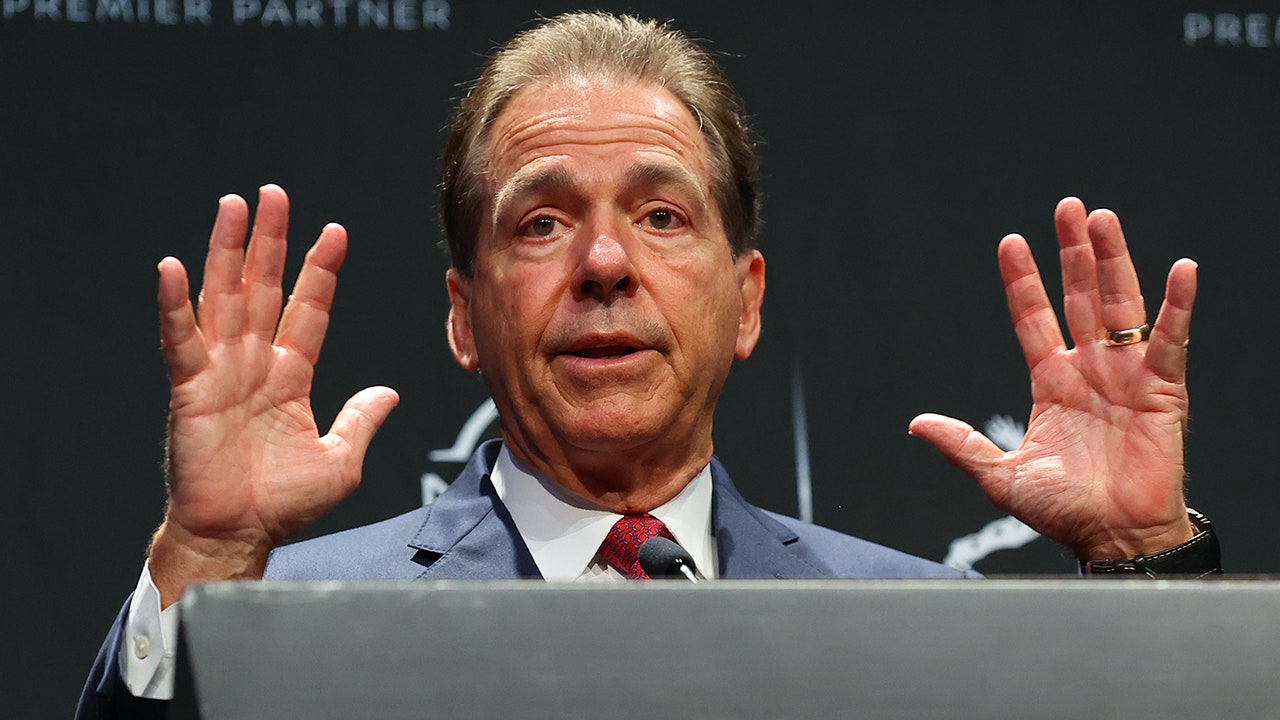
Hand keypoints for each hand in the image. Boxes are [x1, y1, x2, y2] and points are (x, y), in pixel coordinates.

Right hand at [148, 185, 398, 605]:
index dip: (320, 271)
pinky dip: (175, 304)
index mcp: (290, 376)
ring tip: (234, 207)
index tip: (335, 232)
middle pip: (264, 289)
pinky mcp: (190, 389)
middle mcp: (254, 364)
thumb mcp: (340, 459)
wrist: (239, 535)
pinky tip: (172, 267)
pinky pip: (180, 339)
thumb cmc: (283, 504)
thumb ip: (361, 420)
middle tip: (276, 194)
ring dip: (228, 252)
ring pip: (225, 298)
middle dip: (272, 241)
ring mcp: (220, 372)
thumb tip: (389, 393)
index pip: (309, 310)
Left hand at [909, 197, 1196, 560]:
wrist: (1114, 536)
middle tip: (1067, 208)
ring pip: (1120, 305)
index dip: (1022, 282)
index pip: (1032, 318)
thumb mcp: (1001, 476)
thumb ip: (963, 444)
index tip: (1009, 243)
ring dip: (1114, 261)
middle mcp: (1089, 369)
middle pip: (1080, 297)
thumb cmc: (1064, 511)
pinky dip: (1178, 305)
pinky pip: (1169, 340)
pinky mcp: (1162, 389)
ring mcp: (1126, 375)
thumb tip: (916, 423)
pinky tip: (1180, 269)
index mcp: (1050, 382)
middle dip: (1073, 253)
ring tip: (1103, 219)